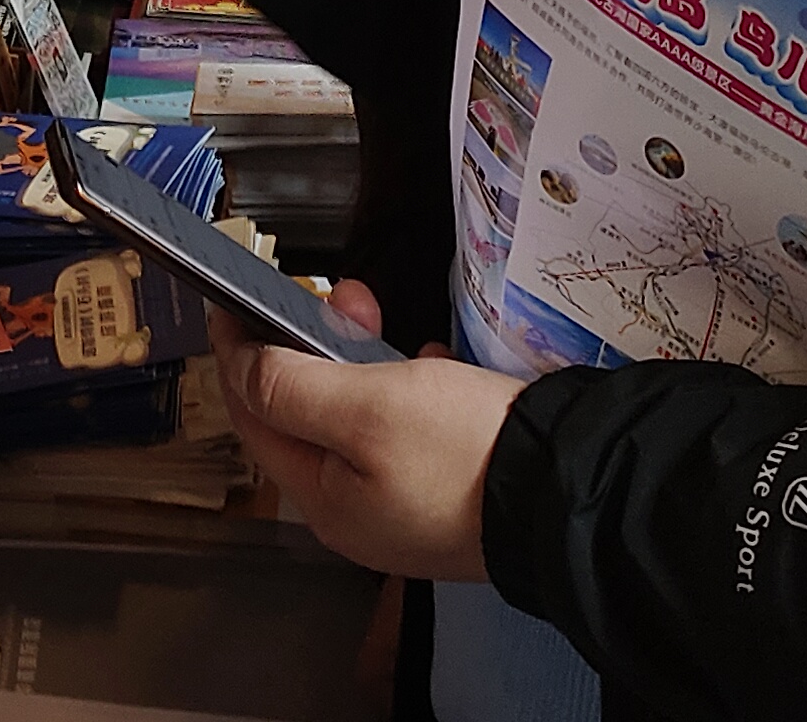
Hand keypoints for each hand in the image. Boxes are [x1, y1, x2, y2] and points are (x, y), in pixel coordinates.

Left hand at [218, 287, 524, 585]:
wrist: (574, 493)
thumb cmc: (468, 454)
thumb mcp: (367, 407)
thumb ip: (292, 387)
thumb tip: (244, 367)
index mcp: (325, 502)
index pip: (256, 418)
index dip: (239, 355)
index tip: (232, 304)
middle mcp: (358, 511)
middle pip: (307, 415)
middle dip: (312, 346)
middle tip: (340, 296)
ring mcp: (406, 503)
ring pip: (360, 416)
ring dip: (363, 358)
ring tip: (381, 316)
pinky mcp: (448, 488)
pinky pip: (409, 428)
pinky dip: (411, 387)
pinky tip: (433, 365)